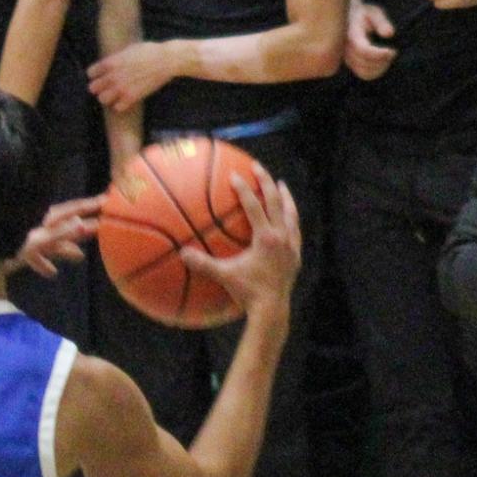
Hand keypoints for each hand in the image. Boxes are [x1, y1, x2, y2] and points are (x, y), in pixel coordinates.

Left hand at [21, 195, 100, 277]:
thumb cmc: (11, 241)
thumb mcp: (38, 239)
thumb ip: (60, 233)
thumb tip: (83, 225)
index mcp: (48, 218)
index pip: (74, 210)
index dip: (91, 205)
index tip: (108, 201)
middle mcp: (42, 225)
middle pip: (67, 226)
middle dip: (83, 229)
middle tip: (100, 230)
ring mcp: (32, 237)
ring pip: (53, 243)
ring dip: (66, 250)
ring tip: (80, 257)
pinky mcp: (22, 250)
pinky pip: (37, 256)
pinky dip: (45, 264)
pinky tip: (51, 273)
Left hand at [88, 39, 181, 112]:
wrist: (166, 60)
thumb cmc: (150, 51)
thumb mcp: (128, 49)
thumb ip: (116, 58)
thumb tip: (109, 63)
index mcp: (111, 62)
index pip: (90, 73)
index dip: (95, 75)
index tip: (101, 76)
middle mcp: (113, 76)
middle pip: (92, 88)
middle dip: (99, 87)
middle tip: (106, 87)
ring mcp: (121, 88)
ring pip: (102, 99)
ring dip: (108, 97)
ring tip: (115, 94)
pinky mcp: (131, 97)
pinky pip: (117, 107)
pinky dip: (120, 105)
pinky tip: (125, 100)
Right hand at [182, 168, 299, 322]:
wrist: (273, 308)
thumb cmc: (247, 292)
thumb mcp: (224, 276)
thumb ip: (203, 264)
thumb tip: (181, 253)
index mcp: (265, 237)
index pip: (255, 205)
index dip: (244, 188)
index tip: (235, 174)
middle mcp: (281, 236)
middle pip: (276, 201)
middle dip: (266, 181)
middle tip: (257, 167)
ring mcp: (291, 245)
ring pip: (290, 213)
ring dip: (285, 197)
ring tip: (281, 185)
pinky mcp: (295, 255)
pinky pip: (294, 230)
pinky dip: (290, 219)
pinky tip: (287, 217)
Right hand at [344, 0, 396, 80]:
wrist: (346, 19)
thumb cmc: (363, 14)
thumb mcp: (373, 12)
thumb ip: (381, 22)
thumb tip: (390, 34)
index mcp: (351, 36)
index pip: (363, 51)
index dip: (379, 54)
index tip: (393, 51)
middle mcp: (346, 50)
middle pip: (364, 64)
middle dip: (382, 61)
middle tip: (394, 52)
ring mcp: (347, 59)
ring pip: (365, 72)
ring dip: (381, 67)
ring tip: (390, 56)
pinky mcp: (352, 64)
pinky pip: (365, 74)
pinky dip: (377, 71)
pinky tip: (384, 60)